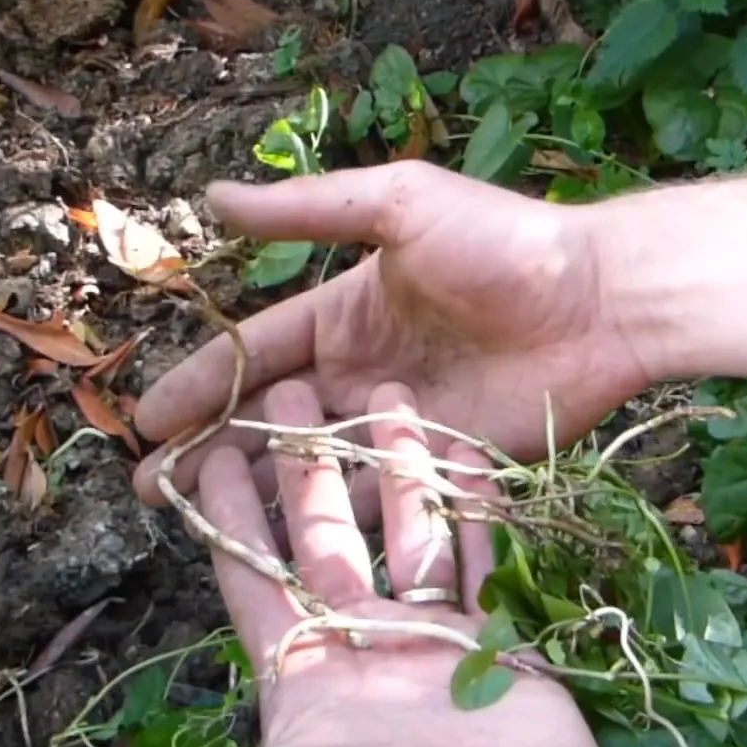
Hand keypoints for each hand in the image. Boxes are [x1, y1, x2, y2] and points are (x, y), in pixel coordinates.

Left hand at [22, 381, 614, 746]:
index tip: (205, 446)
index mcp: (300, 678)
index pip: (251, 575)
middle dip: (307, 465)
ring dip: (400, 468)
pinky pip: (485, 561)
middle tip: (292, 389)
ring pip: (410, 535)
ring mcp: (433, 650)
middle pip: (326, 539)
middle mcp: (363, 653)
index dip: (226, 513)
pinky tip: (470, 447)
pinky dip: (478, 507)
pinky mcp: (500, 653)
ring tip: (388, 393)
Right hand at [131, 161, 652, 509]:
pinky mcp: (446, 470)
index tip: (144, 418)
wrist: (601, 301)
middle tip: (149, 488)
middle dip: (208, 453)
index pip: (253, 357)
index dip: (198, 386)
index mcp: (344, 315)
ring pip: (313, 470)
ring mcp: (402, 428)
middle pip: (270, 423)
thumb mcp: (399, 206)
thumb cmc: (502, 244)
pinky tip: (287, 552)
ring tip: (197, 526)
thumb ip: (309, 211)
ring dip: (257, 497)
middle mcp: (363, 375)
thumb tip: (211, 194)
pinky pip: (379, 503)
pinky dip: (332, 525)